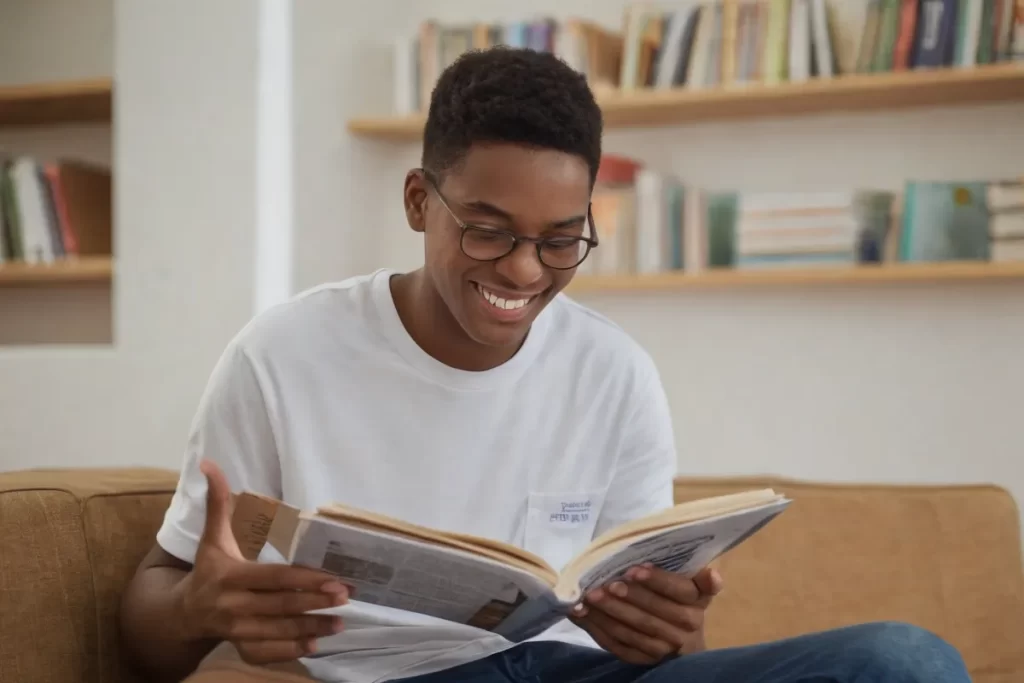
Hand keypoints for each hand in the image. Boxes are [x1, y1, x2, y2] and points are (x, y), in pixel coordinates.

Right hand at [175, 459, 349, 664]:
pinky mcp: (241, 647)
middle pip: (280, 606)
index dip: (304, 580)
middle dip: (315, 602)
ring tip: (341, 622)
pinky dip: (292, 651)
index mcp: (230, 576)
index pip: (273, 579)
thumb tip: (209, 463)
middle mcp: (233, 606)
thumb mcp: (211, 537)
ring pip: (278, 631)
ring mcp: (237, 631)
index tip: (333, 579)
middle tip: (346, 597)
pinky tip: (317, 644)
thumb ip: (217, 501)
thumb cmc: (207, 569)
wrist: (183, 613)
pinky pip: (268, 653)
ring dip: (312, 628)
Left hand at [570, 564, 722, 664]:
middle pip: (652, 614)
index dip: (657, 581)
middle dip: (626, 599)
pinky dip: (598, 630)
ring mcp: (664, 649)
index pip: (678, 592)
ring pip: (633, 632)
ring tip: (588, 598)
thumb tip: (713, 574)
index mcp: (698, 603)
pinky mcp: (645, 660)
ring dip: (608, 614)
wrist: (687, 642)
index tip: (634, 569)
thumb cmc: (683, 600)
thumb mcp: (695, 584)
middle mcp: (685, 629)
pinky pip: (619, 646)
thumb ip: (700, 577)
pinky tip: (582, 614)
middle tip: (604, 585)